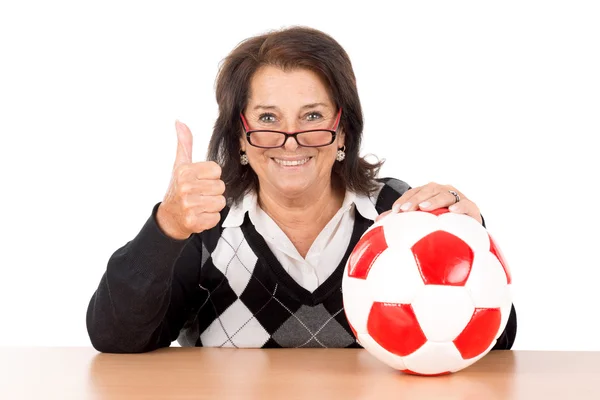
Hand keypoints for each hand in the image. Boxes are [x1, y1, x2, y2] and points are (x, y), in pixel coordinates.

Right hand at [156, 120, 225, 239]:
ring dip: (212, 205)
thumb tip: (180, 122)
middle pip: (220, 187)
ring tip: (200, 204)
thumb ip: (184, 144)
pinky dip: (210, 218)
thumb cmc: (178, 189)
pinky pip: (216, 217)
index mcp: (185, 171)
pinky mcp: (194, 221)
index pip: (217, 170)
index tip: (200, 181)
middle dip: (213, 192)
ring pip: (220, 202)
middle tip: (200, 194)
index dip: (211, 176)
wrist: (169, 218)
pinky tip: (199, 214)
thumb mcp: (180, 165)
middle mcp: (186, 187)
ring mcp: (189, 205)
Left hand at [376, 182, 482, 224]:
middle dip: (416, 199)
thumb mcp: (423, 221)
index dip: (404, 199)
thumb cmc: (442, 224)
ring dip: (434, 200)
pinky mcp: (471, 207)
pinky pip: (466, 205)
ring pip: (445, 194)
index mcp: (430, 193)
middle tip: (405, 210)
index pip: (415, 192)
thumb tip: (377, 222)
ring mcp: (457, 197)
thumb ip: (401, 220)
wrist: (470, 228)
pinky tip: (452, 212)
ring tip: (424, 208)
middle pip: (428, 190)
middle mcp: (443, 191)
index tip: (395, 211)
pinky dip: (459, 206)